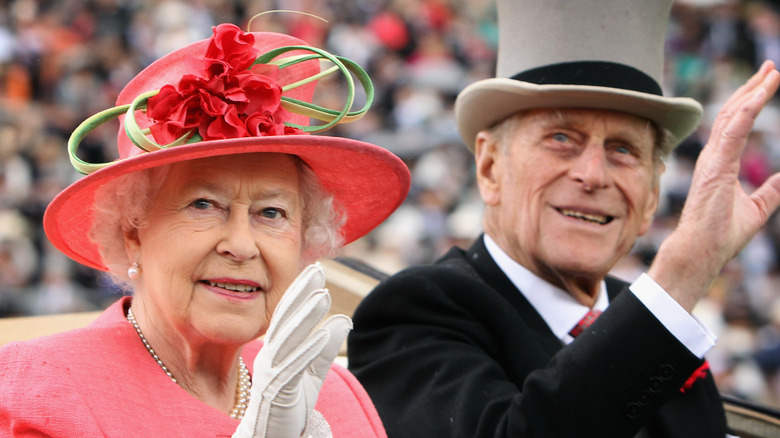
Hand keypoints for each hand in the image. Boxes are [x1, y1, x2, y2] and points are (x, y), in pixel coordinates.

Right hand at [233, 262, 351, 437]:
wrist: (270, 437)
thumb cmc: (290, 405)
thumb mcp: (313, 372)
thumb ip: (327, 347)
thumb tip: (345, 319)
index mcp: (276, 350)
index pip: (289, 314)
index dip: (301, 291)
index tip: (316, 270)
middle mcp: (270, 356)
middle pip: (286, 319)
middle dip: (301, 294)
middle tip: (317, 271)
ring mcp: (272, 373)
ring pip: (289, 339)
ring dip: (306, 316)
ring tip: (323, 296)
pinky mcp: (278, 390)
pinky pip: (295, 367)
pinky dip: (308, 350)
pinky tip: (323, 334)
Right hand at [650, 60, 779, 311]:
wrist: (700, 253)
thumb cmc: (720, 236)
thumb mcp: (758, 209)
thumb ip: (771, 191)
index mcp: (721, 163)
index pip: (736, 124)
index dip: (752, 101)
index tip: (768, 82)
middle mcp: (714, 157)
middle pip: (733, 113)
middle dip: (753, 88)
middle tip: (771, 68)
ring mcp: (712, 160)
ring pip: (733, 116)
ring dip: (753, 93)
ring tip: (772, 73)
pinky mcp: (715, 167)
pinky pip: (733, 131)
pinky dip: (747, 110)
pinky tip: (761, 95)